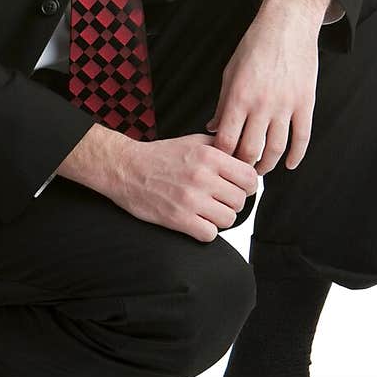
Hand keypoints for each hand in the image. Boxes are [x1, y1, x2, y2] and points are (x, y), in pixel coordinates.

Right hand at [103, 134, 258, 242]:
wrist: (126, 169)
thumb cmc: (159, 156)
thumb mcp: (193, 141)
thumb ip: (221, 148)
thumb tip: (246, 160)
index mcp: (209, 156)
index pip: (249, 177)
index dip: (247, 185)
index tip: (238, 187)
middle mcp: (202, 177)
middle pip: (240, 200)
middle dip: (232, 202)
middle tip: (218, 199)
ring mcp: (190, 199)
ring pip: (228, 219)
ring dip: (219, 218)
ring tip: (206, 210)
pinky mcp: (178, 218)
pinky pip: (210, 234)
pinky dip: (205, 231)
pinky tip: (196, 221)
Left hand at [205, 0, 322, 174]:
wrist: (287, 25)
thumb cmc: (255, 45)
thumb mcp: (230, 73)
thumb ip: (223, 104)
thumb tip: (212, 129)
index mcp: (239, 96)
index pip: (226, 140)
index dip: (222, 157)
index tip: (220, 162)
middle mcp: (262, 104)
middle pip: (251, 150)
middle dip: (243, 166)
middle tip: (239, 171)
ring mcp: (286, 105)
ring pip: (276, 149)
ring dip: (267, 165)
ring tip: (261, 169)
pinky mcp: (305, 103)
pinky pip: (302, 137)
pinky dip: (296, 156)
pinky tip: (289, 164)